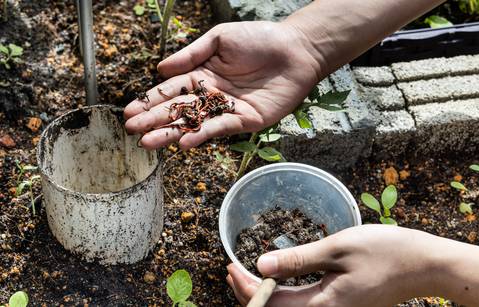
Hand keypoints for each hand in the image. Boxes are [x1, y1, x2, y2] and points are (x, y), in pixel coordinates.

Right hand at [123, 21, 321, 149]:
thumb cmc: (259, 39)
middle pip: (178, 110)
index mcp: (202, 74)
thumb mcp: (220, 39)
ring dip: (171, 133)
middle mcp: (211, 94)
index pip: (170, 90)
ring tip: (148, 142)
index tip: (130, 112)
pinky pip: (220, 128)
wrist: (296, 50)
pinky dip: (202, 135)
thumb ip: (191, 54)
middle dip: (155, 120)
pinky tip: (184, 141)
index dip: (150, 101)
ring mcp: (227, 109)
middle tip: (132, 131)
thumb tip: (160, 69)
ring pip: (194, 123)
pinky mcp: (245, 120)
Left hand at [227, 225, 439, 306]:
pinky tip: (279, 278)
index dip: (246, 289)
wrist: (424, 265)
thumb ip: (298, 260)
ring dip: (265, 294)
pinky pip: (304, 305)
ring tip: (247, 274)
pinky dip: (284, 293)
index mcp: (324, 306)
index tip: (229, 268)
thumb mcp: (338, 249)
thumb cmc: (386, 252)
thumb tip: (261, 265)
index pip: (271, 305)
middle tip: (231, 270)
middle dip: (250, 293)